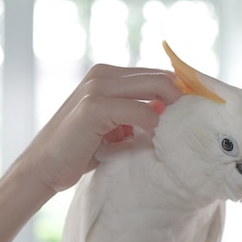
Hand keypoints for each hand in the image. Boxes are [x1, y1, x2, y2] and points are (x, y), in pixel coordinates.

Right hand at [16, 64, 181, 191]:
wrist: (44, 168)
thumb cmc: (80, 151)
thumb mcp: (115, 127)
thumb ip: (138, 114)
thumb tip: (173, 115)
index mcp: (108, 75)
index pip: (157, 74)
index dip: (181, 92)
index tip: (197, 112)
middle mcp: (103, 74)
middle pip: (162, 76)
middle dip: (184, 99)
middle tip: (195, 125)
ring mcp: (97, 87)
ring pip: (156, 87)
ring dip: (172, 112)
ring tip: (177, 135)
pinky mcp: (94, 106)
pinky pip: (141, 111)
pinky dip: (154, 127)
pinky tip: (156, 142)